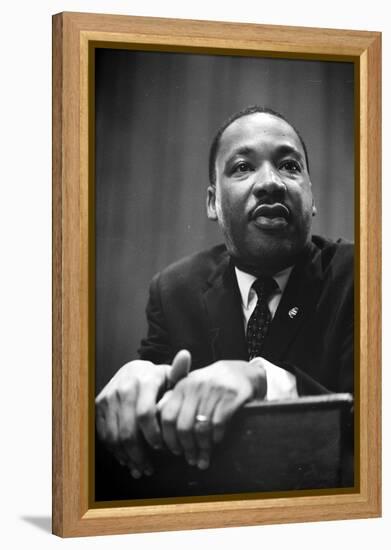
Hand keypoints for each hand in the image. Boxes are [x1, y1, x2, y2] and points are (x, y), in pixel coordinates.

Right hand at [95, 350, 190, 477]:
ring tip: (139, 467)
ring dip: (126, 456)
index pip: (145, 414)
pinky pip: (104, 435)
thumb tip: (185, 356)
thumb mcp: (170, 376)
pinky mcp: (98, 406)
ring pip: (114, 436)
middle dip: (139, 454)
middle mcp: (123, 387)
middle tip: (149, 467)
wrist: (132, 371)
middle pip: (128, 431)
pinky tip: (126, 460)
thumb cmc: (157, 379)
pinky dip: (114, 451)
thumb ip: (180, 373)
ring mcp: (109, 397)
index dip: (153, 435)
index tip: (162, 447)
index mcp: (144, 380)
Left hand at [158, 359, 266, 469]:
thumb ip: (173, 403)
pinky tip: (216, 442)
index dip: (169, 438)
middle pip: (183, 427)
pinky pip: (218, 425)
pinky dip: (216, 438)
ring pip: (201, 429)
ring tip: (203, 458)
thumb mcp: (190, 388)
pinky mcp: (230, 398)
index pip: (167, 417)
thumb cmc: (210, 385)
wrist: (239, 372)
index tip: (174, 450)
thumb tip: (158, 429)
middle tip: (191, 459)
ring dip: (202, 448)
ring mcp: (213, 392)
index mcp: (182, 387)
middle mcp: (195, 387)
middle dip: (186, 448)